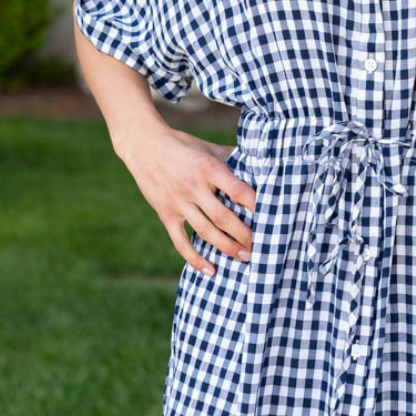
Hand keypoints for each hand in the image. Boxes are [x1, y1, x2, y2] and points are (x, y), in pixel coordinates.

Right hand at [117, 124, 255, 274]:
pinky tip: (211, 270)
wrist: (143, 144)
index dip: (256, 206)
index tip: (272, 218)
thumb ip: (231, 160)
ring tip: (246, 258)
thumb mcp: (208, 148)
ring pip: (206, 232)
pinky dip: (195, 259)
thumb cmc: (182, 146)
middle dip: (245, 235)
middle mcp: (193, 187)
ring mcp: (178, 203)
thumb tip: (260, 166)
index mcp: (208, 168)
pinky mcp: (165, 214)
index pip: (238, 191)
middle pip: (224, 218)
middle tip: (263, 247)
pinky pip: (180, 242)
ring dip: (227, 248)